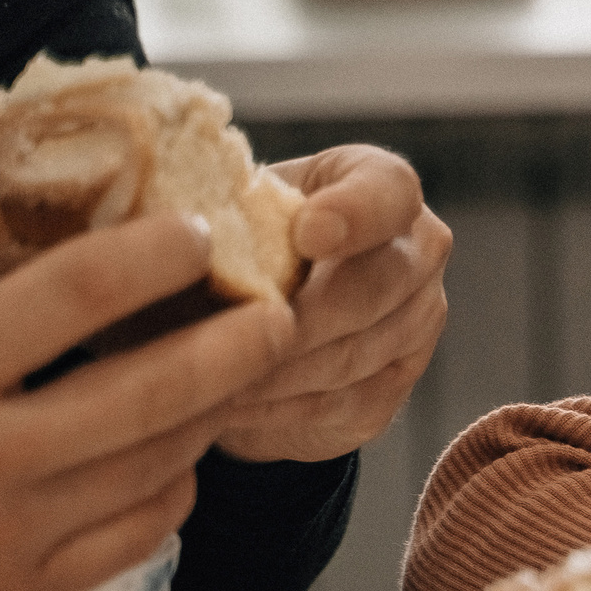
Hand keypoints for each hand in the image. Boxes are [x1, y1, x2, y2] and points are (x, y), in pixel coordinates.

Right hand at [0, 219, 295, 590]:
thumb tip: (10, 236)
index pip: (71, 293)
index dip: (152, 255)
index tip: (198, 233)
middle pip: (153, 387)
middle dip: (237, 342)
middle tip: (279, 310)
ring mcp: (10, 535)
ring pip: (160, 462)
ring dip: (213, 412)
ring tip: (240, 373)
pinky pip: (140, 536)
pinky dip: (175, 489)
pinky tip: (179, 457)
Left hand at [216, 145, 451, 463]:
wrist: (243, 316)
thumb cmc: (225, 246)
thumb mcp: (214, 215)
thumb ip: (210, 214)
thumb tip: (173, 231)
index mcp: (377, 185)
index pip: (390, 190)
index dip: (356, 213)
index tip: (306, 234)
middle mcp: (417, 250)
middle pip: (377, 285)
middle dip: (300, 315)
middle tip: (231, 333)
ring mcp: (417, 322)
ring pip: (354, 353)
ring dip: (276, 368)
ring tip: (206, 374)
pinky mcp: (395, 386)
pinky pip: (339, 401)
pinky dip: (276, 406)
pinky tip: (225, 403)